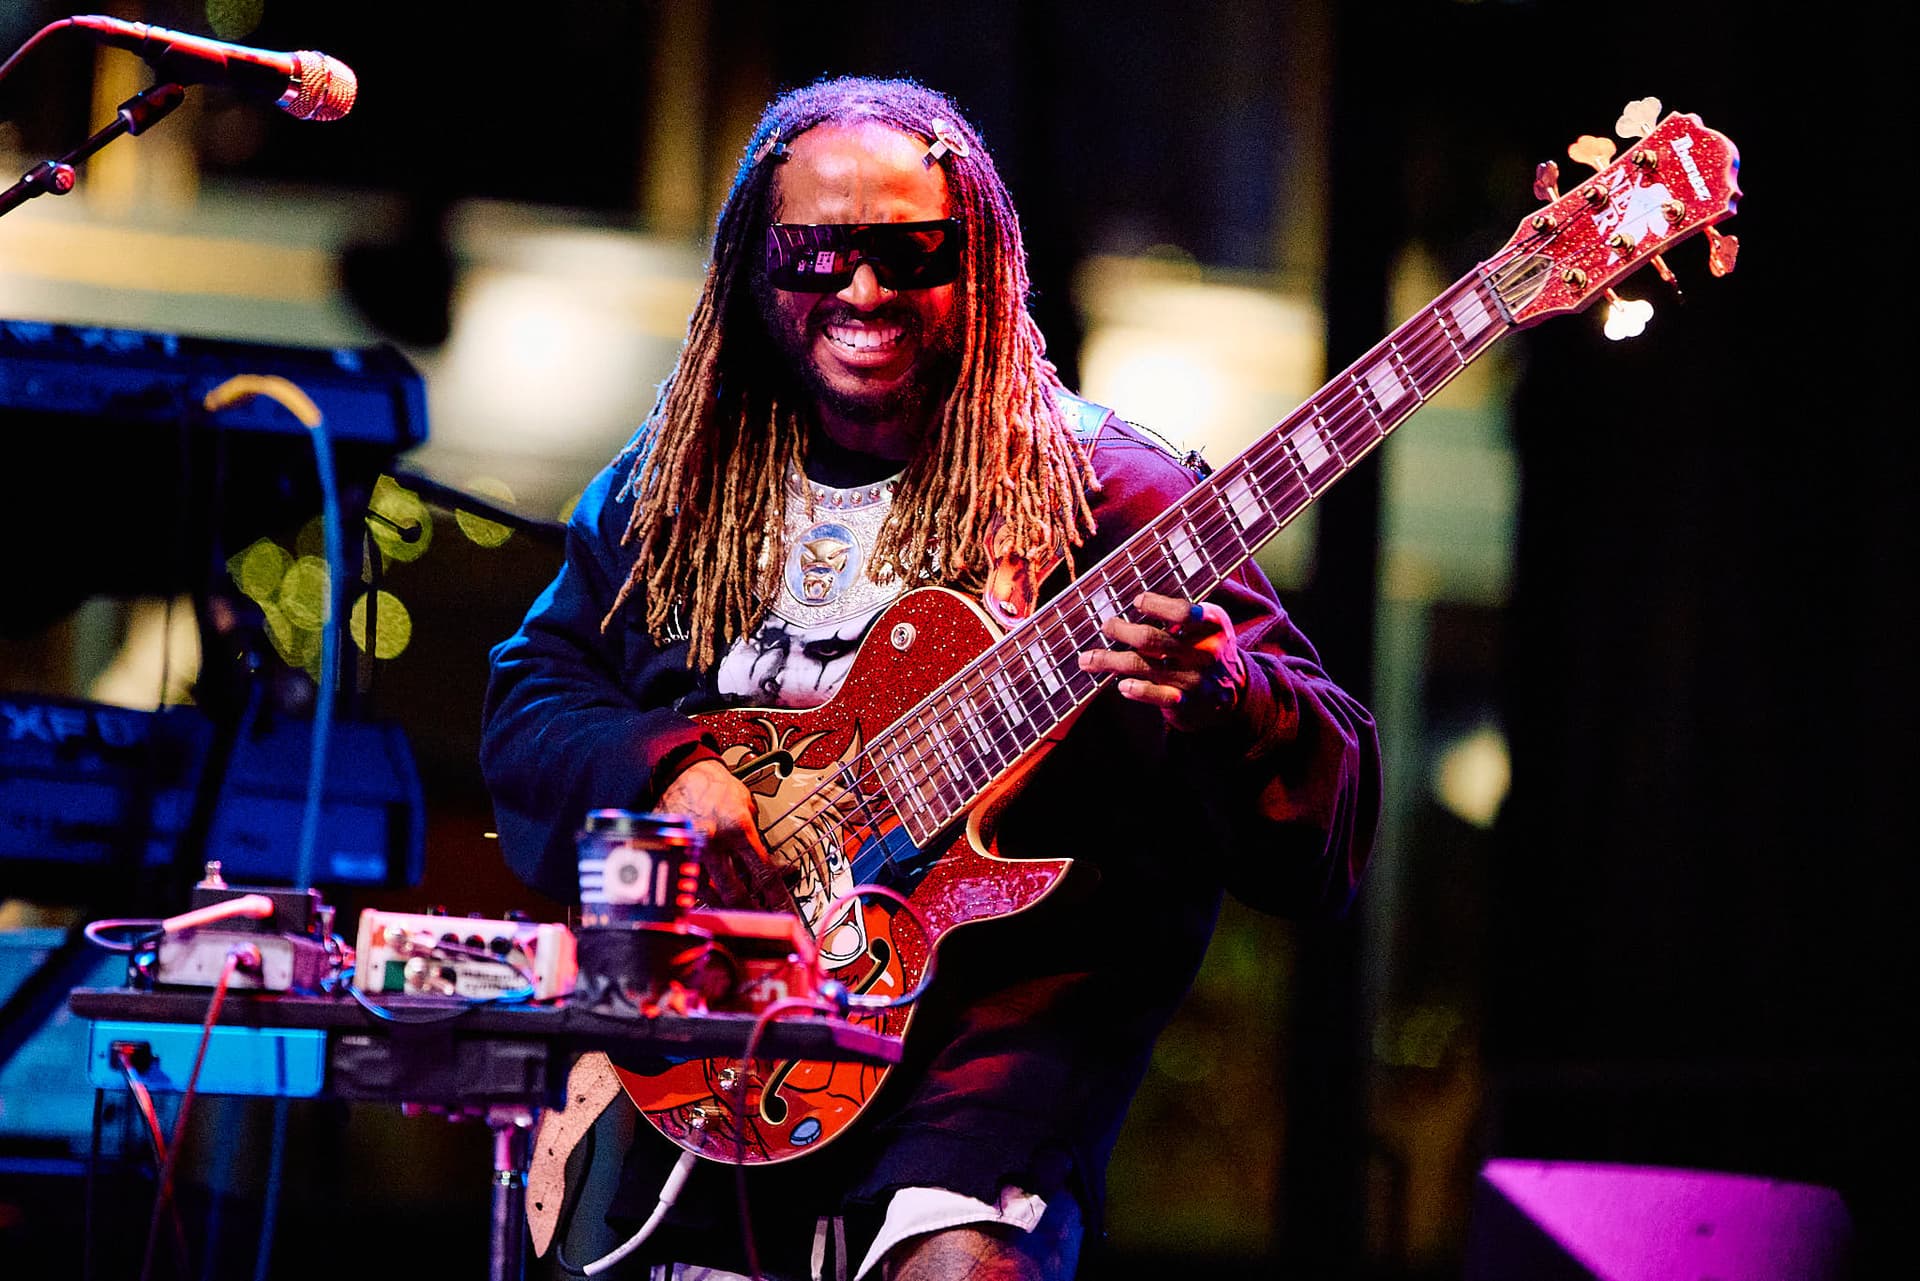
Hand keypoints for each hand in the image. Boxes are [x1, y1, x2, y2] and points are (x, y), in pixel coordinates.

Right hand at [656, 758, 787, 910]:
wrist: (680, 774)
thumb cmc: (714, 787)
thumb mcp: (747, 806)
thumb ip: (756, 838)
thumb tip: (770, 866)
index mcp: (737, 828)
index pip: (763, 872)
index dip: (777, 896)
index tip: (785, 910)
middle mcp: (713, 843)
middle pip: (735, 892)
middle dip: (751, 912)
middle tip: (761, 921)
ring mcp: (691, 852)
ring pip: (710, 895)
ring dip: (727, 908)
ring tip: (739, 914)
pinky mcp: (674, 855)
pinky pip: (690, 885)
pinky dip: (705, 896)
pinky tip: (714, 901)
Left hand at [1077, 591, 1247, 732]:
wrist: (1236, 692)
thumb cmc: (1208, 647)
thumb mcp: (1210, 622)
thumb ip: (1184, 606)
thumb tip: (1142, 584)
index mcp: (1211, 624)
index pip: (1182, 612)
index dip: (1156, 605)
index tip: (1136, 601)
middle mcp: (1203, 651)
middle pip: (1151, 639)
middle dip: (1120, 631)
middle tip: (1105, 625)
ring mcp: (1193, 679)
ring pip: (1143, 666)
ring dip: (1109, 661)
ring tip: (1086, 659)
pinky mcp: (1184, 703)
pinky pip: (1154, 697)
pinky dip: (1136, 690)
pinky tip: (1121, 686)